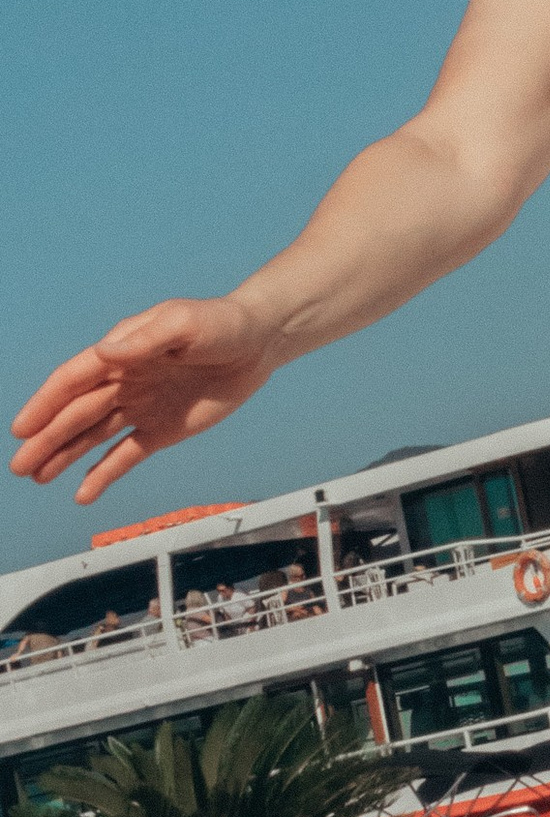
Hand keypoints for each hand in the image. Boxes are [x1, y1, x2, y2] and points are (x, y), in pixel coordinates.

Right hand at [10, 297, 279, 507]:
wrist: (259, 342)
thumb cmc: (221, 323)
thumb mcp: (185, 324)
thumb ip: (145, 340)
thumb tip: (105, 355)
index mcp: (121, 352)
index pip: (73, 381)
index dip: (45, 404)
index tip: (22, 429)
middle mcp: (123, 381)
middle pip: (75, 414)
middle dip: (46, 439)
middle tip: (19, 467)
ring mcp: (140, 407)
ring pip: (92, 437)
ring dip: (64, 457)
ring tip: (36, 478)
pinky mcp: (162, 430)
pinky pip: (126, 456)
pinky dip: (103, 474)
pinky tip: (82, 493)